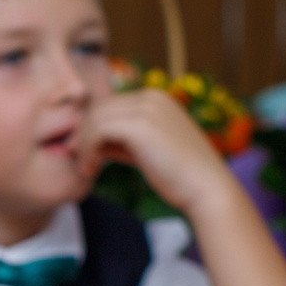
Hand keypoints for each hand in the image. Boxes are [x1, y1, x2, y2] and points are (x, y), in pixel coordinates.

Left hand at [74, 88, 236, 216]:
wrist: (207, 188)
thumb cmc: (181, 177)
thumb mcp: (148, 152)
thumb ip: (124, 142)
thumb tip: (97, 144)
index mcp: (156, 99)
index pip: (111, 105)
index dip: (92, 128)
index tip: (84, 152)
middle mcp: (151, 97)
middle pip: (100, 108)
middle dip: (84, 133)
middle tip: (78, 159)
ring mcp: (147, 108)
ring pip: (96, 118)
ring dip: (84, 144)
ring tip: (85, 169)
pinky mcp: (140, 125)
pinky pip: (98, 130)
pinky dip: (88, 149)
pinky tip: (90, 169)